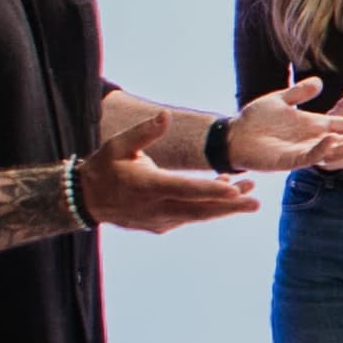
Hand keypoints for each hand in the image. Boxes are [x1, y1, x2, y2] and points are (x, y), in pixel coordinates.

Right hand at [83, 112, 258, 233]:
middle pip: (198, 210)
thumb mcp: (118, 145)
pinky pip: (189, 217)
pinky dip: (208, 208)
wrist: (87, 199)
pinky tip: (226, 194)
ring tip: (249, 195)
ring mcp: (159, 220)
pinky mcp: (161, 226)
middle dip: (229, 207)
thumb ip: (144, 132)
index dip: (211, 191)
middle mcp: (156, 208)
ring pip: (197, 216)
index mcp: (148, 186)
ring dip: (223, 207)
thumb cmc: (105, 166)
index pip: (185, 190)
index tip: (235, 190)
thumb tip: (166, 116)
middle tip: (255, 202)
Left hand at [235, 77, 342, 172]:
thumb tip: (319, 82)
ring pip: (334, 151)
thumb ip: (300, 92)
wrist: (232, 134)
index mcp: (314, 126)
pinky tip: (332, 141)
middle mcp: (313, 140)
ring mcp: (301, 151)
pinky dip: (321, 149)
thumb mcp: (281, 100)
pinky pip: (308, 156)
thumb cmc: (254, 121)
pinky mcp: (287, 161)